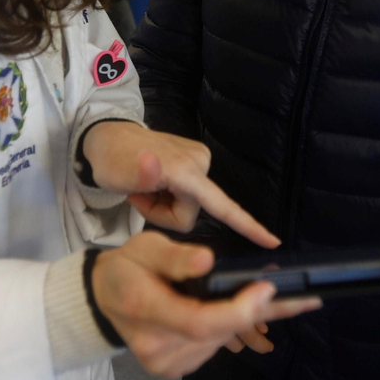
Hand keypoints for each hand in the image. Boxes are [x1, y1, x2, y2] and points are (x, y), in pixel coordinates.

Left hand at [82, 122, 278, 247]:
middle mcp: (199, 162)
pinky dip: (166, 197)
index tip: (272, 241)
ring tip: (143, 189)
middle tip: (139, 197)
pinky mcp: (195, 164)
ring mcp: (199, 162)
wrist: (108, 138)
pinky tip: (153, 183)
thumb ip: (138, 174)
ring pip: (189, 208)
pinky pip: (186, 198)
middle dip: (164, 214)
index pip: (220, 204)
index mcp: (185, 169)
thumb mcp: (115, 172)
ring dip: (163, 206)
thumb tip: (155, 163)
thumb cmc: (110, 159)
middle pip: (192, 214)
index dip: (246, 224)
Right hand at [93, 231, 319, 378]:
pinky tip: (237, 312)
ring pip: (220, 342)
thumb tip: (207, 262)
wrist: (104, 300)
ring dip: (248, 321)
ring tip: (276, 299)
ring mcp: (165, 363)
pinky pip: (212, 348)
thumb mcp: (144, 247)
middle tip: (305, 297)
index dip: (238, 311)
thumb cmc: (128, 268)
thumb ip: (174, 256)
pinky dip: (228, 329)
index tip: (268, 288)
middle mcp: (155, 345)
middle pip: (219, 333)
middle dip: (261, 313)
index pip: (198, 321)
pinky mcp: (174, 370)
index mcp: (144, 307)